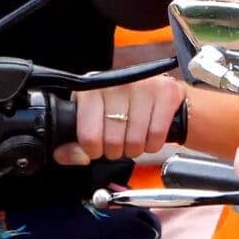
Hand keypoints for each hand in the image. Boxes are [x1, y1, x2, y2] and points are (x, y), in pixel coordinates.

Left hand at [58, 72, 185, 165]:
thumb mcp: (92, 123)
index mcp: (91, 90)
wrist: (158, 94)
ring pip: (135, 142)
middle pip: (113, 142)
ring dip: (135, 149)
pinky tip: (149, 133)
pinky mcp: (166, 92)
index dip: (93, 150)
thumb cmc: (122, 109)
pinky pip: (156, 136)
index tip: (98, 147)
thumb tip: (72, 155)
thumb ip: (74, 145)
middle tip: (119, 141)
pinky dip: (153, 144)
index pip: (88, 136)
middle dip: (116, 151)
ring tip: (135, 136)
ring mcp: (143, 85)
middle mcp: (116, 83)